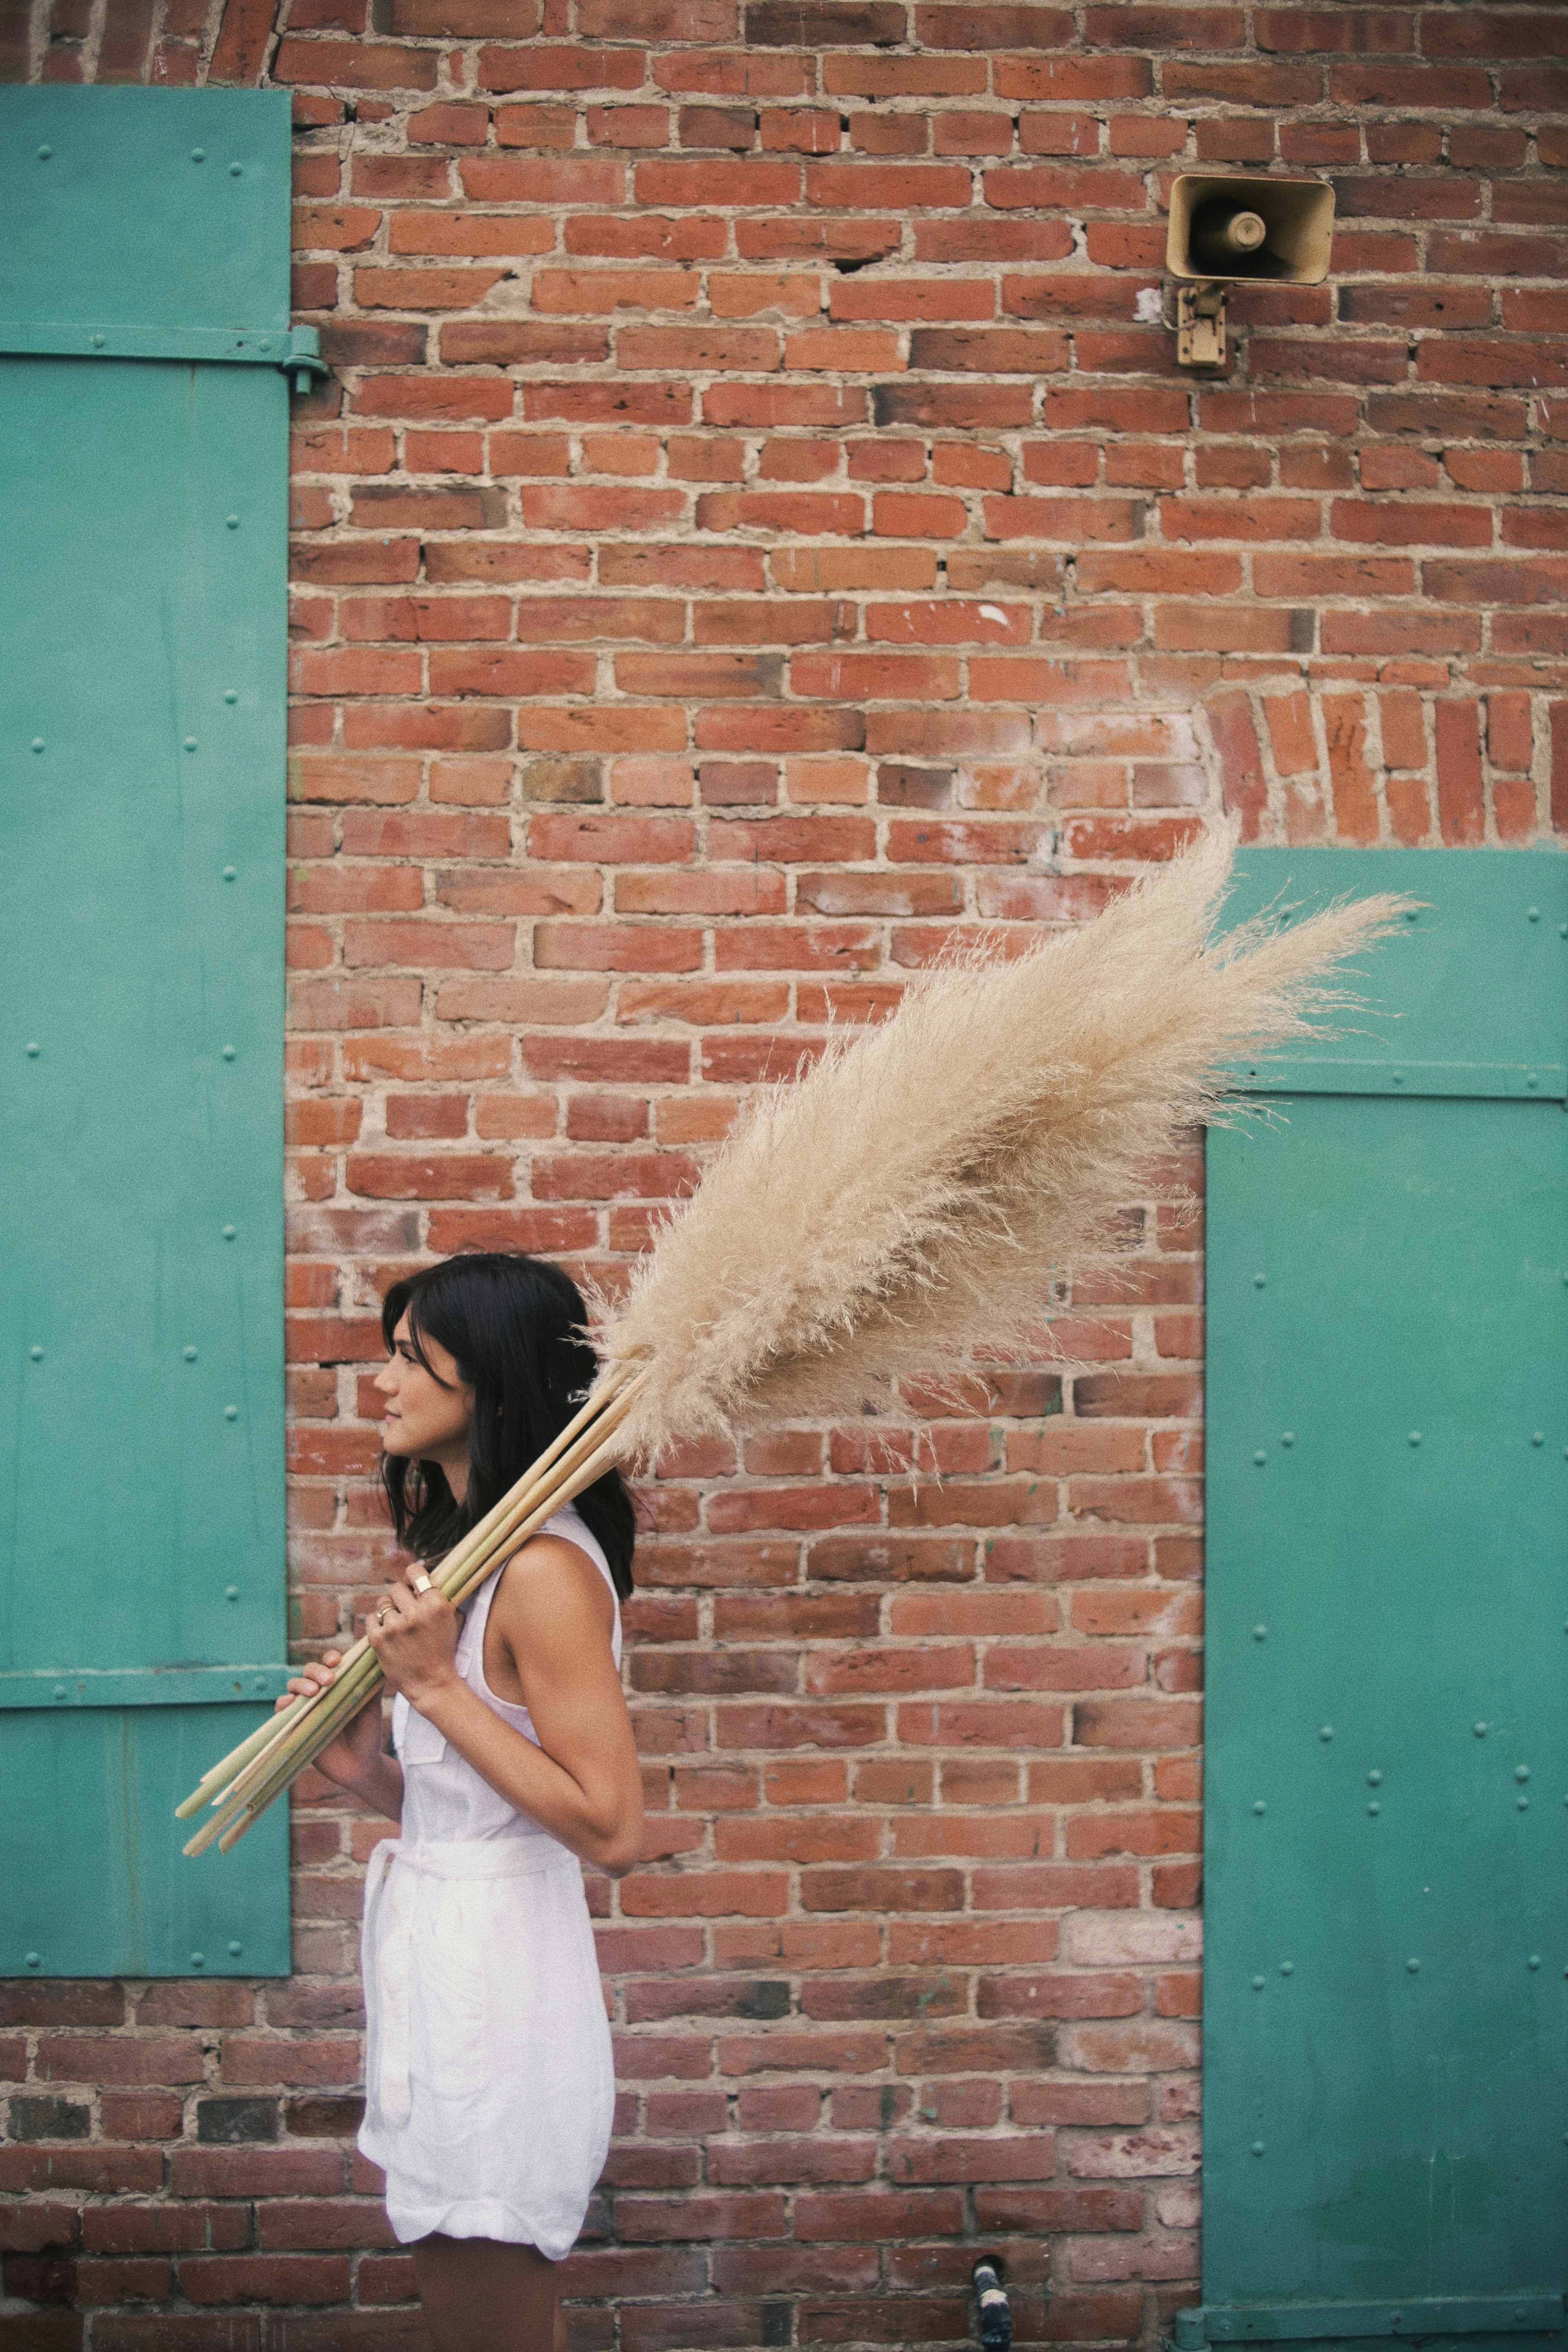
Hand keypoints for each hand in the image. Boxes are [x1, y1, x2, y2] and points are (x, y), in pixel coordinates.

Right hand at [276, 1652, 383, 1790]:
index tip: (336, 1661)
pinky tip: (290, 1703)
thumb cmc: (368, 1735)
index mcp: (337, 1685)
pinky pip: (282, 1712)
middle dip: (315, 1671)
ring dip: (300, 1685)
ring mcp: (305, 1709)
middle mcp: (319, 1694)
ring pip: (293, 1687)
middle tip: (328, 1680)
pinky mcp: (295, 1726)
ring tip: (313, 1692)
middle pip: (308, 1672)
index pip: (329, 1664)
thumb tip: (381, 1661)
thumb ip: (373, 1687)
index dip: (330, 1658)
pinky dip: (283, 1704)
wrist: (359, 1767)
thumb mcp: (372, 1710)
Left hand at [365, 1574, 460, 1711]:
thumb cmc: (443, 1650)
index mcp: (436, 1605)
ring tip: (398, 1625)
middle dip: (401, 1597)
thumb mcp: (451, 1619)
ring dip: (390, 1611)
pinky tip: (388, 1632)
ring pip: (383, 1603)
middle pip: (397, 1587)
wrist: (432, 1684)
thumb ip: (438, 1597)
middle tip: (406, 1609)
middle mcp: (415, 1613)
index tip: (412, 1583)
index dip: (412, 1575)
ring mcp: (394, 1627)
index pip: (415, 1572)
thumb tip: (423, 1577)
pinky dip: (378, 1623)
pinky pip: (371, 1618)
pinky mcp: (378, 1639)